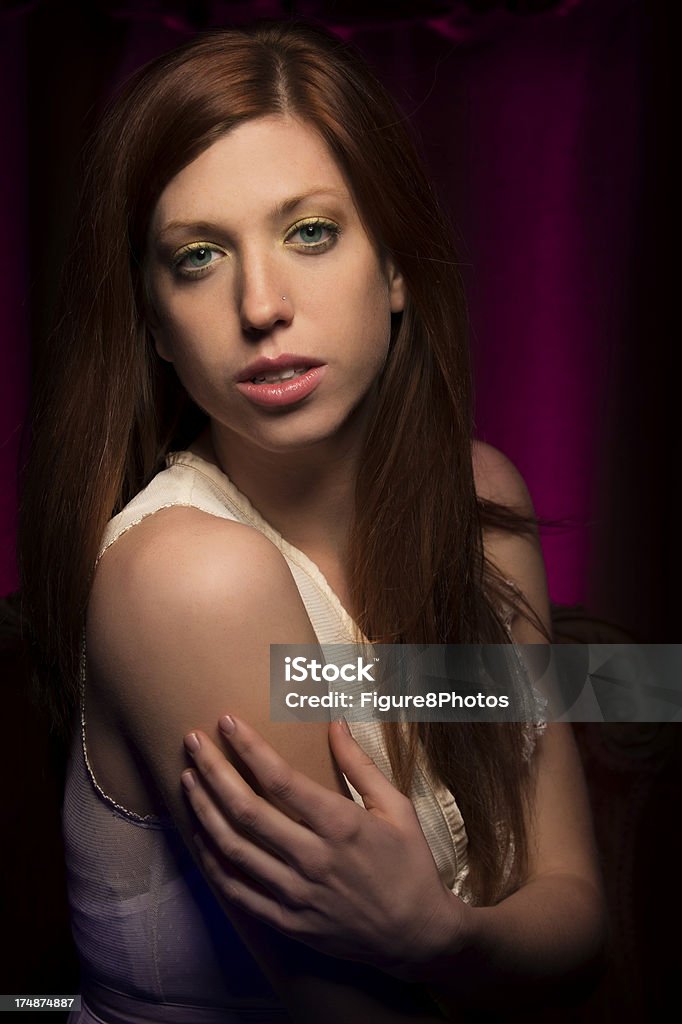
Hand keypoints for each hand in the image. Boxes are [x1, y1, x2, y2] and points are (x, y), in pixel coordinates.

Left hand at [181, 715, 468, 976]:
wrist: (416, 935)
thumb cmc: (409, 863)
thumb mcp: (396, 807)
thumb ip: (360, 765)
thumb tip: (335, 723)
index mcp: (341, 825)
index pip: (281, 779)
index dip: (249, 747)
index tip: (227, 722)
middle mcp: (313, 859)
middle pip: (246, 810)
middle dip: (213, 770)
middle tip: (192, 742)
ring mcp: (296, 894)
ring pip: (233, 849)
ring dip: (204, 810)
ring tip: (188, 779)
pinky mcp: (286, 922)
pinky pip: (237, 890)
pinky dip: (212, 861)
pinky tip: (200, 834)